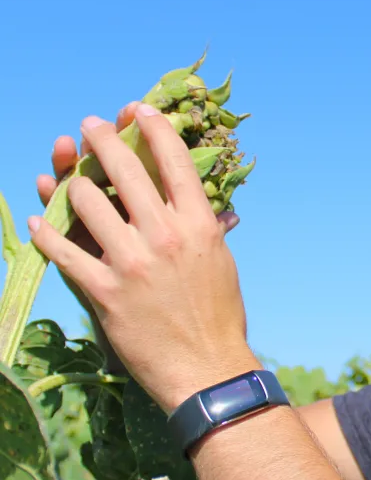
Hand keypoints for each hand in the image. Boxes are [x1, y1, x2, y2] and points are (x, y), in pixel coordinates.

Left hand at [29, 104, 257, 411]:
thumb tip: (214, 210)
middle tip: (91, 125)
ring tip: (67, 179)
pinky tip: (39, 223)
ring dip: (72, 186)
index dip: (154, 128)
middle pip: (126, 170)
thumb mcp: (221, 263)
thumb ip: (207, 230)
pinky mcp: (105, 292)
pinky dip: (47, 234)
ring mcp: (132, 263)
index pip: (174, 161)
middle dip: (104, 139)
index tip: (140, 110)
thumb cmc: (221, 316)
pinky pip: (64, 253)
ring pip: (87, 203)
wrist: (207, 369)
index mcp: (199, 225)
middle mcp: (165, 236)